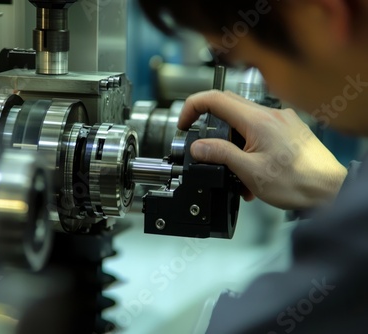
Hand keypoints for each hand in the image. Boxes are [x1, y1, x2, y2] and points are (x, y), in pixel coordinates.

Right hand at [179, 90, 346, 209]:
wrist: (330, 191)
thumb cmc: (297, 183)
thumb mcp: (249, 172)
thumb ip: (220, 155)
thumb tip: (199, 147)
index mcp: (258, 120)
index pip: (215, 99)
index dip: (193, 107)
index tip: (184, 122)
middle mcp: (271, 115)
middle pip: (228, 106)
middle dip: (211, 126)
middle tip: (201, 144)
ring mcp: (281, 121)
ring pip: (244, 123)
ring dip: (232, 144)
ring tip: (234, 172)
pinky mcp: (288, 131)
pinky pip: (259, 132)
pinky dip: (248, 148)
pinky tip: (250, 173)